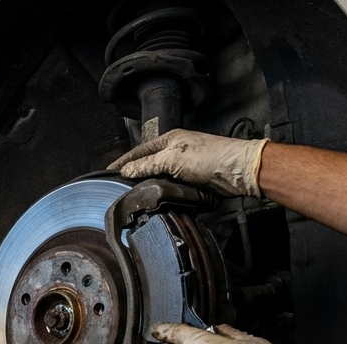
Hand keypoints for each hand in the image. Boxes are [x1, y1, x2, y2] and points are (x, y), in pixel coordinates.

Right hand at [108, 129, 268, 196]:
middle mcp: (175, 152)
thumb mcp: (172, 158)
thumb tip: (126, 171)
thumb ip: (147, 165)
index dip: (123, 161)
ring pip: (159, 178)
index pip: (139, 151)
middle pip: (148, 165)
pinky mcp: (193, 182)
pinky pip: (172, 188)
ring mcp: (184, 167)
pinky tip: (156, 200)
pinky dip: (164, 193)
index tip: (109, 171)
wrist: (237, 171)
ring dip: (150, 186)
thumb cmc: (210, 157)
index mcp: (169, 140)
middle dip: (134, 174)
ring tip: (134, 195)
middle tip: (118, 186)